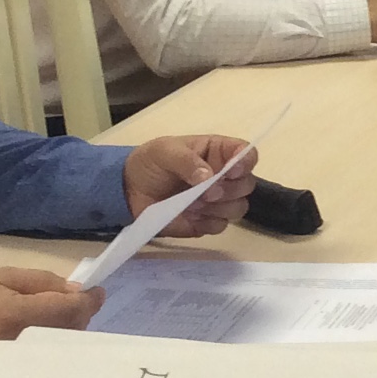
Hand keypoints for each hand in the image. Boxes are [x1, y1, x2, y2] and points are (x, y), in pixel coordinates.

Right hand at [0, 266, 99, 372]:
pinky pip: (45, 361)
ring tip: (60, 318)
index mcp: (16, 315)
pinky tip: (48, 338)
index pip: (67, 310)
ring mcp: (18, 366)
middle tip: (76, 302)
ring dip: (69, 332)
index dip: (89, 301)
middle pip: (70, 332)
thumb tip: (75, 291)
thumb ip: (39, 282)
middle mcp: (21, 345)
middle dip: (79, 315)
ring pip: (61, 348)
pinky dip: (54, 348)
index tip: (97, 293)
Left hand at [122, 134, 257, 230]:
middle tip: (205, 192)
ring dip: (218, 207)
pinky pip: (220, 226)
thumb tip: (209, 177)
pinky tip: (189, 215)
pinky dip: (206, 222)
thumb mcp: (164, 151)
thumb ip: (187, 161)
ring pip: (239, 208)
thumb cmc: (150, 163)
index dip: (245, 163)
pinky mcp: (206, 222)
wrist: (129, 190)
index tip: (231, 171)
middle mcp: (223, 177)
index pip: (247, 155)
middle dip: (230, 190)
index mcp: (218, 152)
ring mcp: (217, 202)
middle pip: (247, 185)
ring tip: (191, 203)